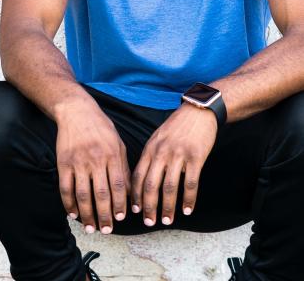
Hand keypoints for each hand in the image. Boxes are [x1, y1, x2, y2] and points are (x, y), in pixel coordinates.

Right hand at [56, 98, 131, 234]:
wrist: (76, 111)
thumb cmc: (101, 128)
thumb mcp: (118, 143)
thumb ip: (124, 168)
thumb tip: (130, 194)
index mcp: (112, 154)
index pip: (119, 186)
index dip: (120, 205)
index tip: (120, 219)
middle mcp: (96, 159)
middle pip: (101, 194)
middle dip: (105, 216)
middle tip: (106, 230)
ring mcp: (78, 161)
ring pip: (83, 195)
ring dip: (87, 215)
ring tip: (91, 228)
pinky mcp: (63, 162)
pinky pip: (66, 188)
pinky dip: (69, 204)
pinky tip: (73, 214)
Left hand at [131, 103, 217, 225]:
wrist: (198, 111)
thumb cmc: (176, 126)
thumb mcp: (157, 137)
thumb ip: (150, 156)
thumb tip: (142, 179)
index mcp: (150, 148)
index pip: (138, 176)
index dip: (136, 196)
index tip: (135, 211)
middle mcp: (161, 152)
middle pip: (151, 185)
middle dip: (149, 207)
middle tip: (149, 222)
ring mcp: (178, 155)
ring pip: (170, 187)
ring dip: (168, 207)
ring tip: (167, 220)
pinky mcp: (195, 157)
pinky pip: (190, 183)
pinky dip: (188, 199)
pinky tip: (187, 210)